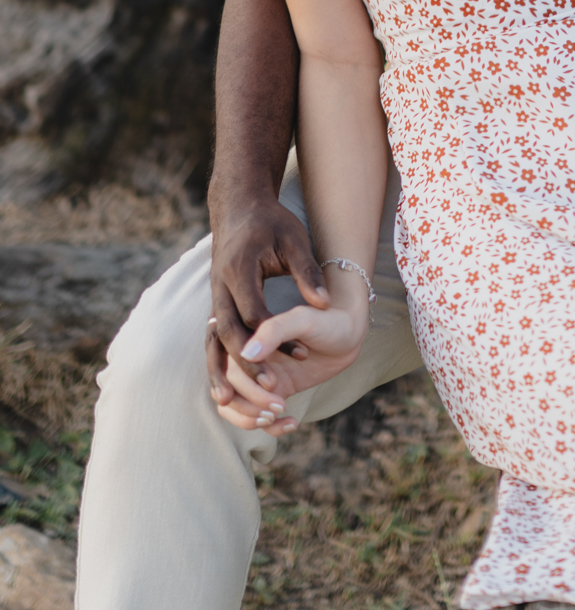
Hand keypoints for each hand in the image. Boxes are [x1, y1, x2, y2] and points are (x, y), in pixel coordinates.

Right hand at [206, 194, 330, 407]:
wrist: (239, 207)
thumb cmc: (271, 222)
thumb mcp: (293, 239)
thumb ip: (307, 271)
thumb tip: (326, 303)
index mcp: (240, 269)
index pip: (254, 312)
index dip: (276, 336)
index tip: (300, 353)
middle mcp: (221, 286)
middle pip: (227, 332)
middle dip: (245, 363)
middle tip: (268, 388)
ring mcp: (214, 296)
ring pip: (212, 340)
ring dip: (220, 370)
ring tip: (229, 402)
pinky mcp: (216, 303)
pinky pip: (212, 338)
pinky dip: (217, 362)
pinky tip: (224, 387)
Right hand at [217, 299, 367, 436]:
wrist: (349, 334)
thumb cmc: (327, 320)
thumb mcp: (304, 320)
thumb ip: (275, 331)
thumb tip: (246, 354)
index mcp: (246, 333)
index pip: (227, 365)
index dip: (245, 380)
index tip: (273, 385)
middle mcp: (246, 356)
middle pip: (228, 389)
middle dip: (250, 403)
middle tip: (278, 406)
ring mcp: (256, 376)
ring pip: (232, 407)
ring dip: (250, 419)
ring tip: (277, 416)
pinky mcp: (270, 392)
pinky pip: (256, 417)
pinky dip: (270, 427)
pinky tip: (293, 422)